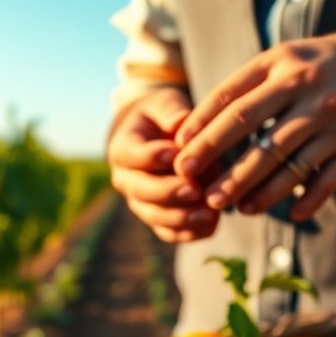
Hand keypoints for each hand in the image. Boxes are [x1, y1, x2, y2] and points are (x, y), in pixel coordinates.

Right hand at [107, 86, 219, 242]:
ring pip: (155, 216)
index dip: (152, 156)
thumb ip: (171, 111)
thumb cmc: (162, 116)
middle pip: (142, 191)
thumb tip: (180, 121)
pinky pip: (168, 232)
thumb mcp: (165, 104)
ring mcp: (140, 202)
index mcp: (123, 148)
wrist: (157, 137)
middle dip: (168, 192)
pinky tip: (212, 226)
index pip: (133, 155)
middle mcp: (126, 180)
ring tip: (209, 214)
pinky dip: (189, 233)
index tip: (173, 154)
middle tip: (194, 189)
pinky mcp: (157, 217)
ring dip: (181, 218)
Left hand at [170, 25, 335, 221]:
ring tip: (233, 208)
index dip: (202, 132)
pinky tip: (288, 215)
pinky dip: (306, 201)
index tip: (179, 155)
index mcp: (284, 68)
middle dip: (222, 168)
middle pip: (254, 137)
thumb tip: (197, 127)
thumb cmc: (323, 64)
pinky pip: (326, 182)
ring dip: (256, 192)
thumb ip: (246, 87)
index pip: (233, 103)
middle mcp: (310, 92)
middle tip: (197, 191)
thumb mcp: (285, 59)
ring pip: (286, 166)